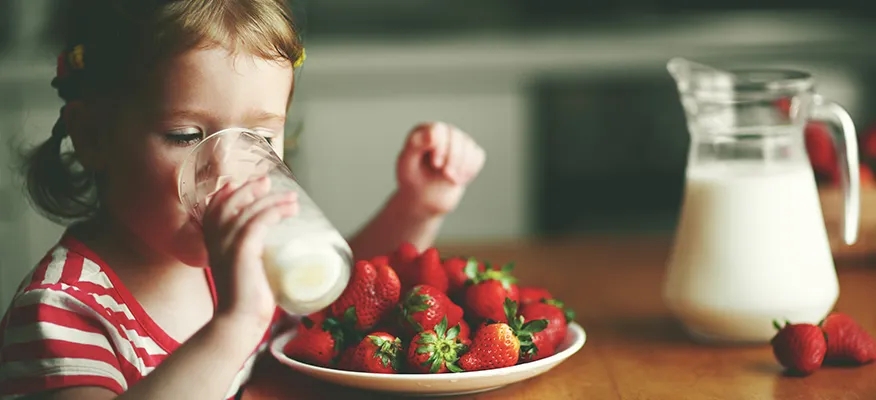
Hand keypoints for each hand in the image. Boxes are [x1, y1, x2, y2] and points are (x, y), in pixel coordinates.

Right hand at [200, 176, 298, 332]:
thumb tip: (274, 250)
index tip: (250, 184)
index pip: (215, 207)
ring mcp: (227, 244)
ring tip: (292, 199)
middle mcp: (216, 240)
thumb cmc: (246, 301)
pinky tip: (289, 210)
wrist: (238, 322)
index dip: (230, 192)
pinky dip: (274, 211)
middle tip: (270, 183)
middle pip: (229, 201)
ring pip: (248, 209)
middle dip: (251, 188)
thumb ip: (250, 256)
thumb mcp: (243, 270)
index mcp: (212, 243)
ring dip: (272, 200)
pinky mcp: (242, 251)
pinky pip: (258, 222)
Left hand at [395, 122, 485, 215]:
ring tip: (450, 178)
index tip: (436, 164)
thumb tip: (432, 132)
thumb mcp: (407, 164)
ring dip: (462, 166)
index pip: (439, 130)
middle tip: (446, 174)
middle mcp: (442, 132)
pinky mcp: (469, 153)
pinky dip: (470, 170)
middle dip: (453, 158)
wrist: (423, 197)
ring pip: (469, 146)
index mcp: (423, 131)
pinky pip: (478, 156)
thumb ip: (415, 145)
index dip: (441, 146)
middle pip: (457, 136)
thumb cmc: (412, 179)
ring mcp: (457, 142)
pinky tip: (457, 179)